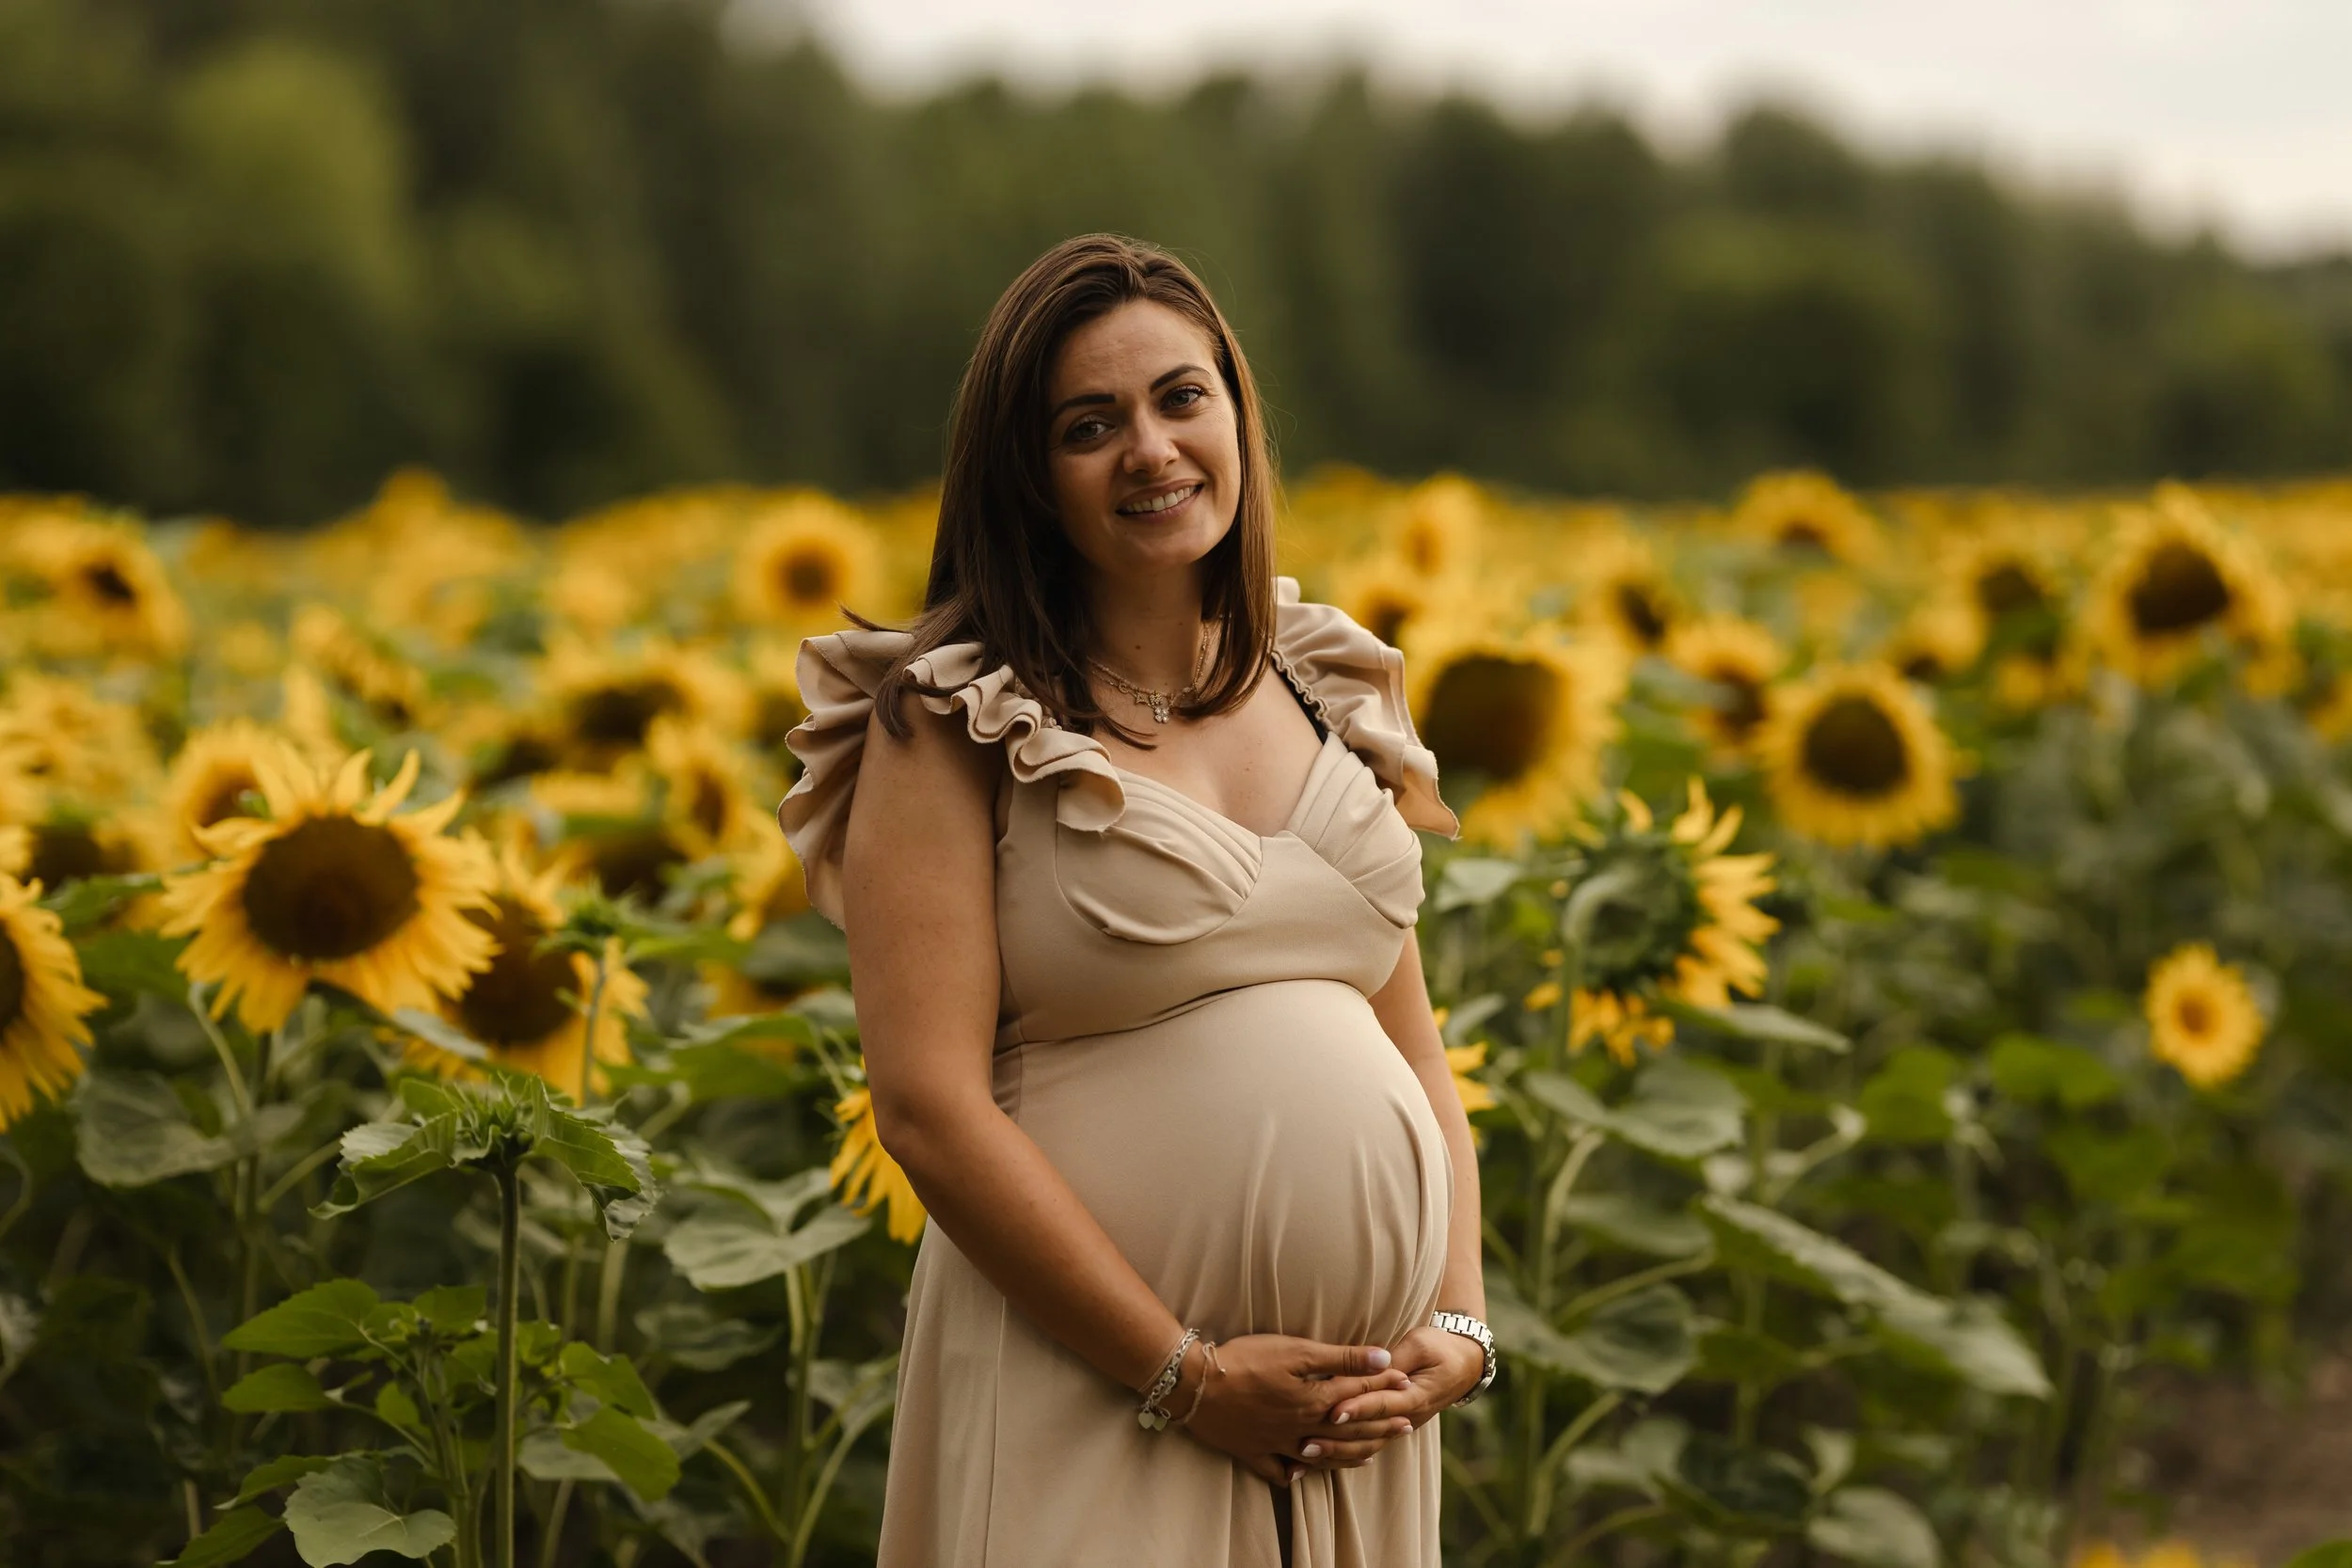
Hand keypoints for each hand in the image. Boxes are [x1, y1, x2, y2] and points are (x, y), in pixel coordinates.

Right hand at [1175, 1333, 1414, 1487]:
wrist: (1195, 1385)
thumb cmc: (1246, 1359)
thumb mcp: (1296, 1351)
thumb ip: (1341, 1358)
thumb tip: (1384, 1360)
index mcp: (1313, 1402)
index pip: (1358, 1395)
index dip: (1384, 1388)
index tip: (1408, 1384)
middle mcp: (1300, 1429)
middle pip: (1348, 1431)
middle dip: (1379, 1426)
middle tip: (1405, 1426)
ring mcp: (1276, 1444)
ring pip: (1321, 1455)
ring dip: (1349, 1454)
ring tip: (1371, 1454)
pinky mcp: (1251, 1452)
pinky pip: (1278, 1470)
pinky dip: (1293, 1474)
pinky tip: (1301, 1475)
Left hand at [1315, 1325, 1483, 1444]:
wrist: (1463, 1365)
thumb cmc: (1439, 1347)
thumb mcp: (1421, 1344)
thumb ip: (1396, 1357)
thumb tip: (1372, 1362)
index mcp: (1415, 1397)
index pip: (1382, 1404)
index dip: (1357, 1408)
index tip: (1333, 1411)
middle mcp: (1406, 1418)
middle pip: (1368, 1433)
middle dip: (1336, 1439)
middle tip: (1306, 1442)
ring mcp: (1398, 1427)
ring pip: (1365, 1447)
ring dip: (1335, 1452)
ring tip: (1305, 1453)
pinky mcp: (1390, 1428)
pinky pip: (1366, 1446)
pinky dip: (1343, 1456)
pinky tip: (1319, 1461)